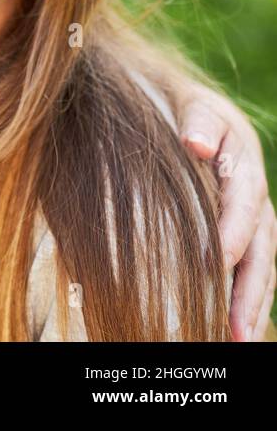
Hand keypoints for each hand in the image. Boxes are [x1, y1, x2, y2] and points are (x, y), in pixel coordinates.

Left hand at [178, 91, 276, 340]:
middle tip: (237, 329)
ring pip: (260, 267)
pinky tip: (235, 328)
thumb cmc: (187, 110)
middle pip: (261, 249)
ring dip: (251, 305)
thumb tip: (196, 143)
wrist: (191, 111)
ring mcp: (252, 219)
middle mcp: (255, 199)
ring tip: (240, 341)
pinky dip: (246, 299)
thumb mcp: (195, 105)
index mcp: (245, 166)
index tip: (219, 259)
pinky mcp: (242, 233)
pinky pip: (250, 270)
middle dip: (250, 290)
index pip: (243, 204)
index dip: (233, 231)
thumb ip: (197, 121)